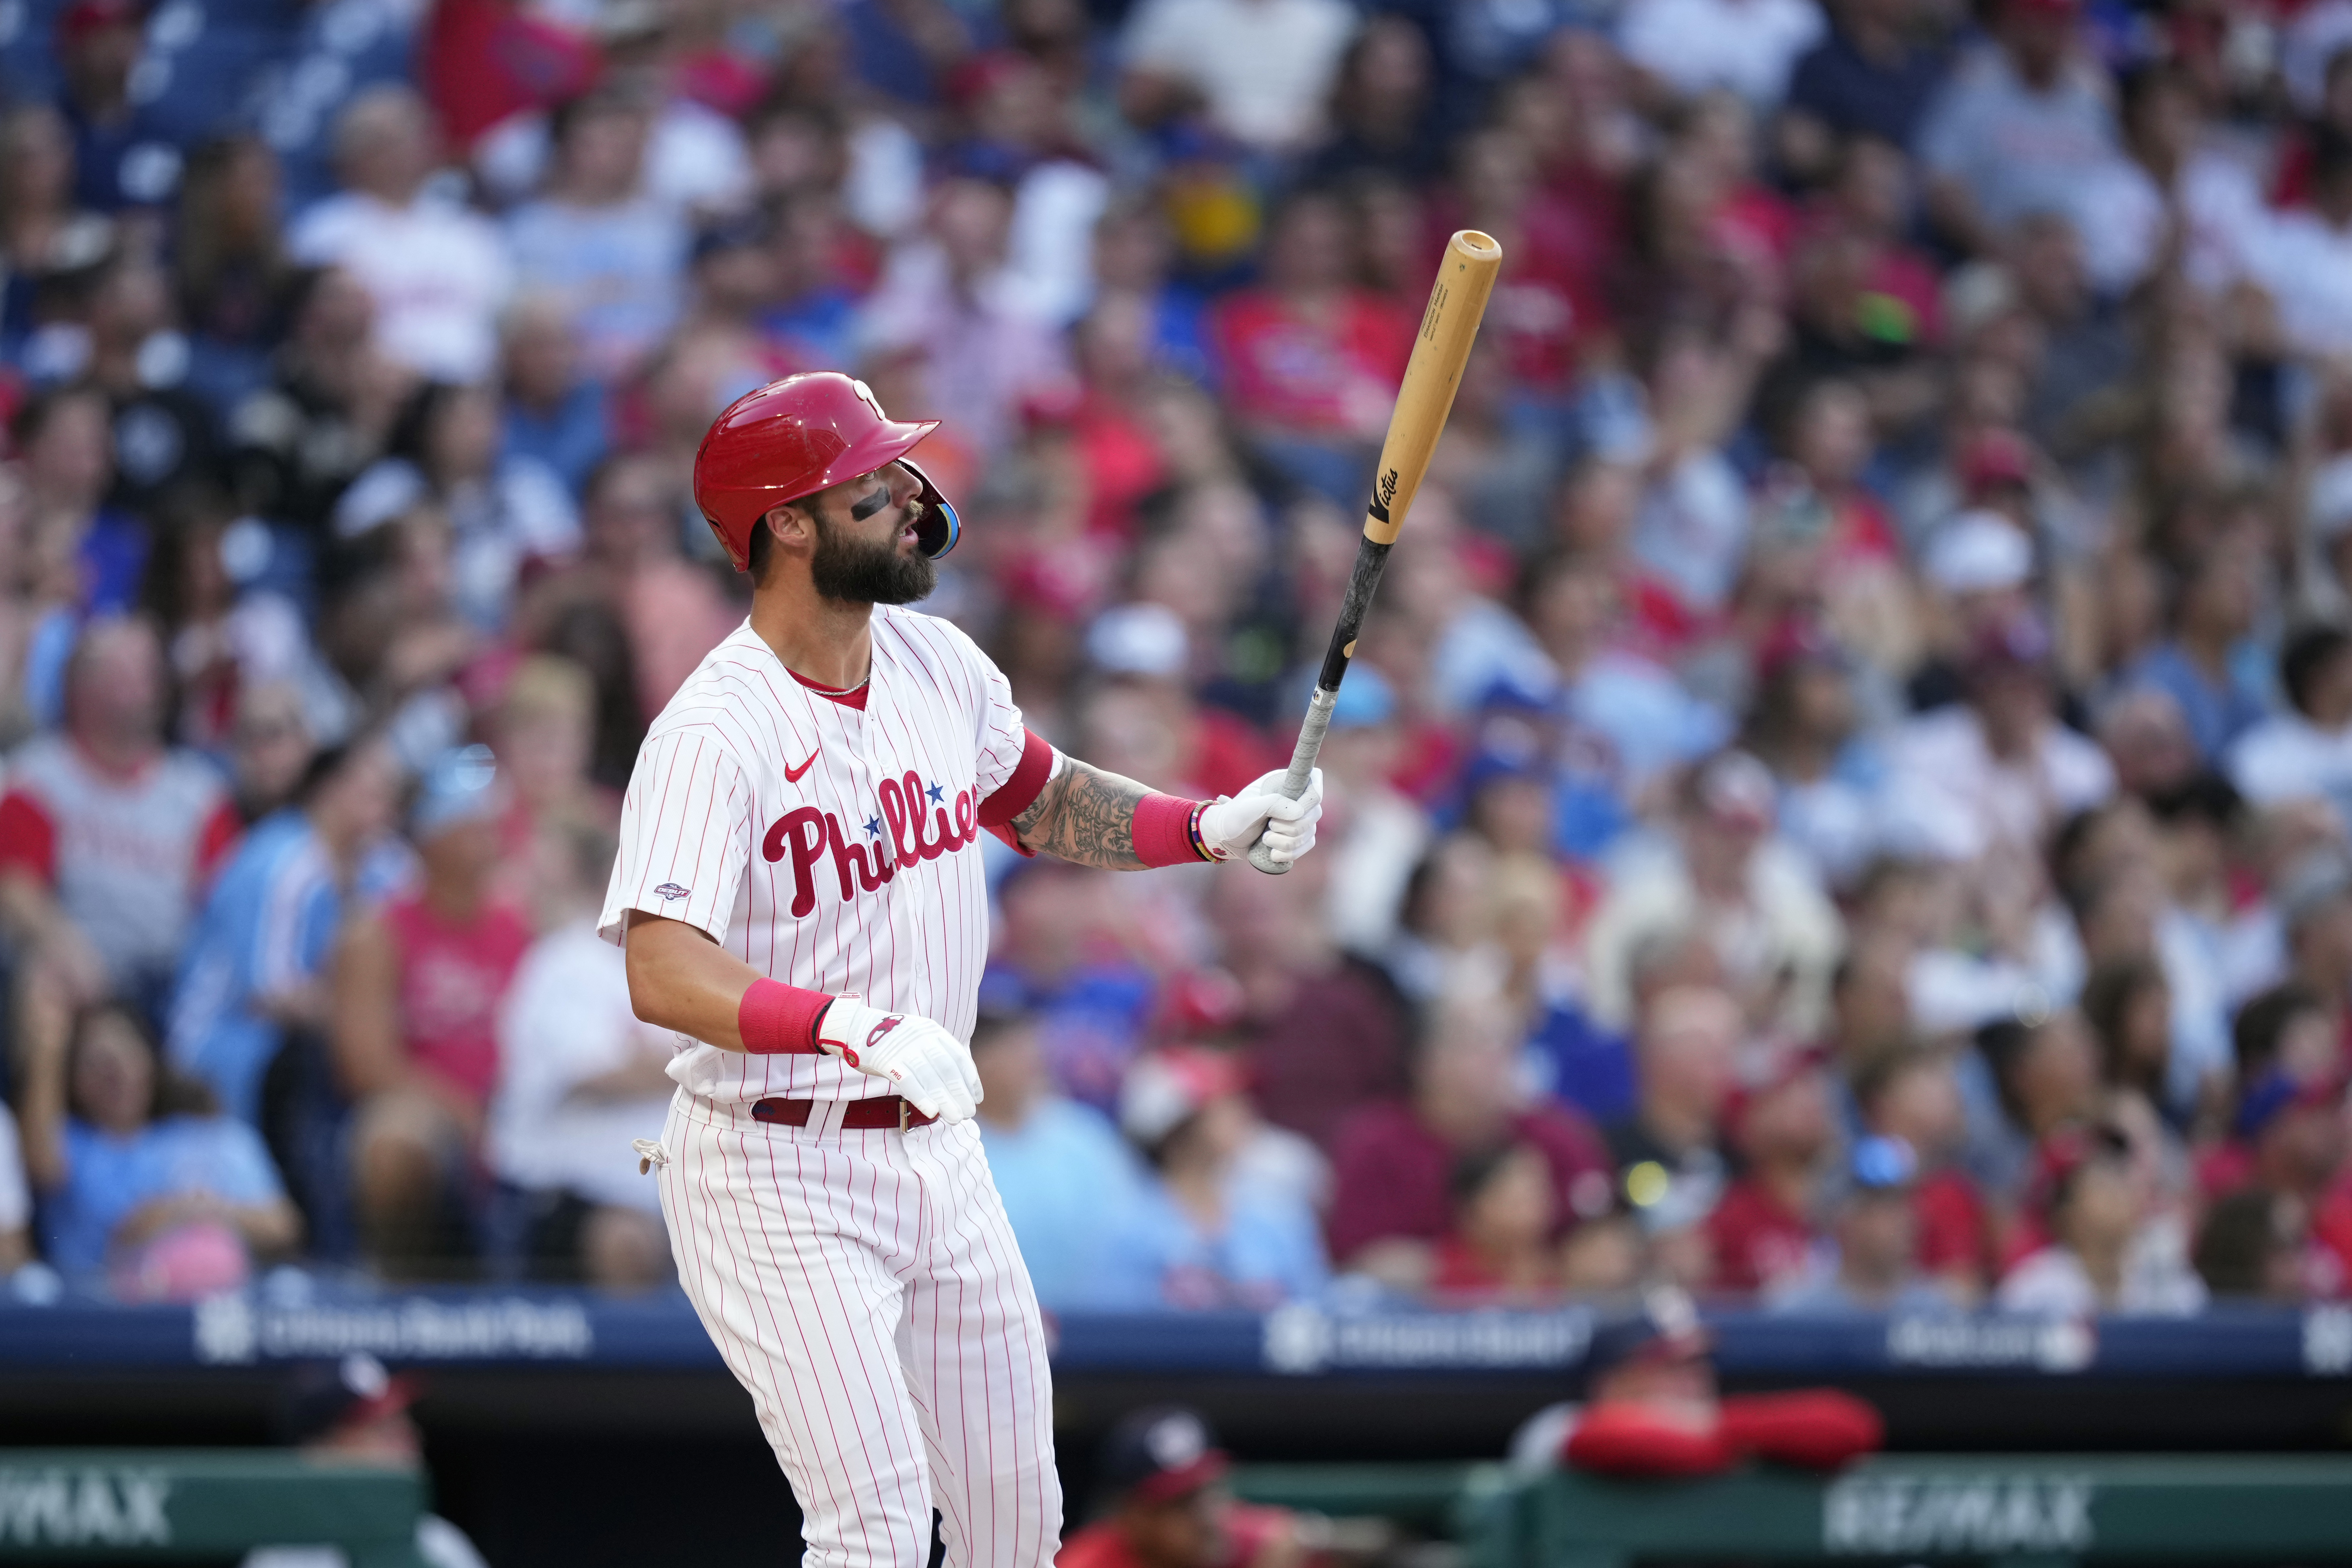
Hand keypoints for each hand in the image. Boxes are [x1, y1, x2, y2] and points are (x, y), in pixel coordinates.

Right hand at [817, 997, 980, 1123]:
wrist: (855, 1027)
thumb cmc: (890, 1039)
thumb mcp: (918, 1038)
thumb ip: (935, 1054)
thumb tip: (956, 1082)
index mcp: (933, 1031)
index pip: (958, 1057)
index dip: (969, 1078)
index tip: (976, 1098)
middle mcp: (922, 1037)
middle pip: (947, 1069)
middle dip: (960, 1093)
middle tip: (969, 1113)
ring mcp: (904, 1047)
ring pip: (930, 1077)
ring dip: (945, 1100)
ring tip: (956, 1118)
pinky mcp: (886, 1059)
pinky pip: (908, 1080)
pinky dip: (922, 1096)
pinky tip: (932, 1112)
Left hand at [1198, 767, 1322, 864]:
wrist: (1224, 837)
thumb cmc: (1233, 817)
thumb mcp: (1248, 808)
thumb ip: (1273, 804)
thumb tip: (1300, 812)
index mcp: (1284, 782)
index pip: (1314, 779)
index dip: (1312, 796)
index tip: (1298, 811)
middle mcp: (1295, 798)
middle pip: (1315, 812)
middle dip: (1292, 826)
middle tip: (1269, 827)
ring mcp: (1297, 818)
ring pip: (1310, 832)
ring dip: (1287, 842)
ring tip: (1265, 840)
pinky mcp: (1295, 836)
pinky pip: (1306, 845)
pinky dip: (1291, 853)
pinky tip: (1273, 854)